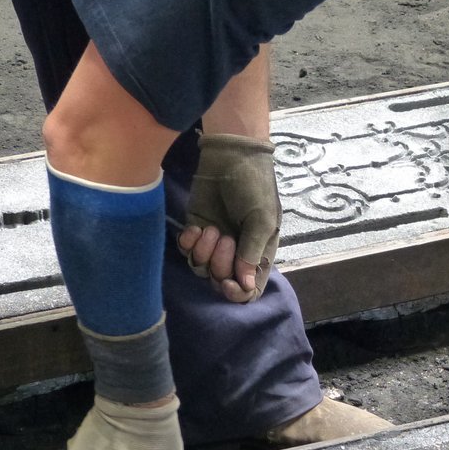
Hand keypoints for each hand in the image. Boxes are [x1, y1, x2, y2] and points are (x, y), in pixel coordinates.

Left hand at [178, 133, 280, 302]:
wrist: (231, 155)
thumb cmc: (254, 186)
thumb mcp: (261, 219)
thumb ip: (252, 253)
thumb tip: (245, 285)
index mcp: (259, 253)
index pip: (249, 289)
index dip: (238, 294)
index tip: (229, 283)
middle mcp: (236, 252)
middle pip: (222, 280)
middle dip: (220, 264)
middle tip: (225, 238)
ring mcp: (214, 242)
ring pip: (202, 269)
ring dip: (204, 252)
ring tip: (211, 229)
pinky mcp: (196, 230)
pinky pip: (186, 252)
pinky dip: (189, 243)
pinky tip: (196, 227)